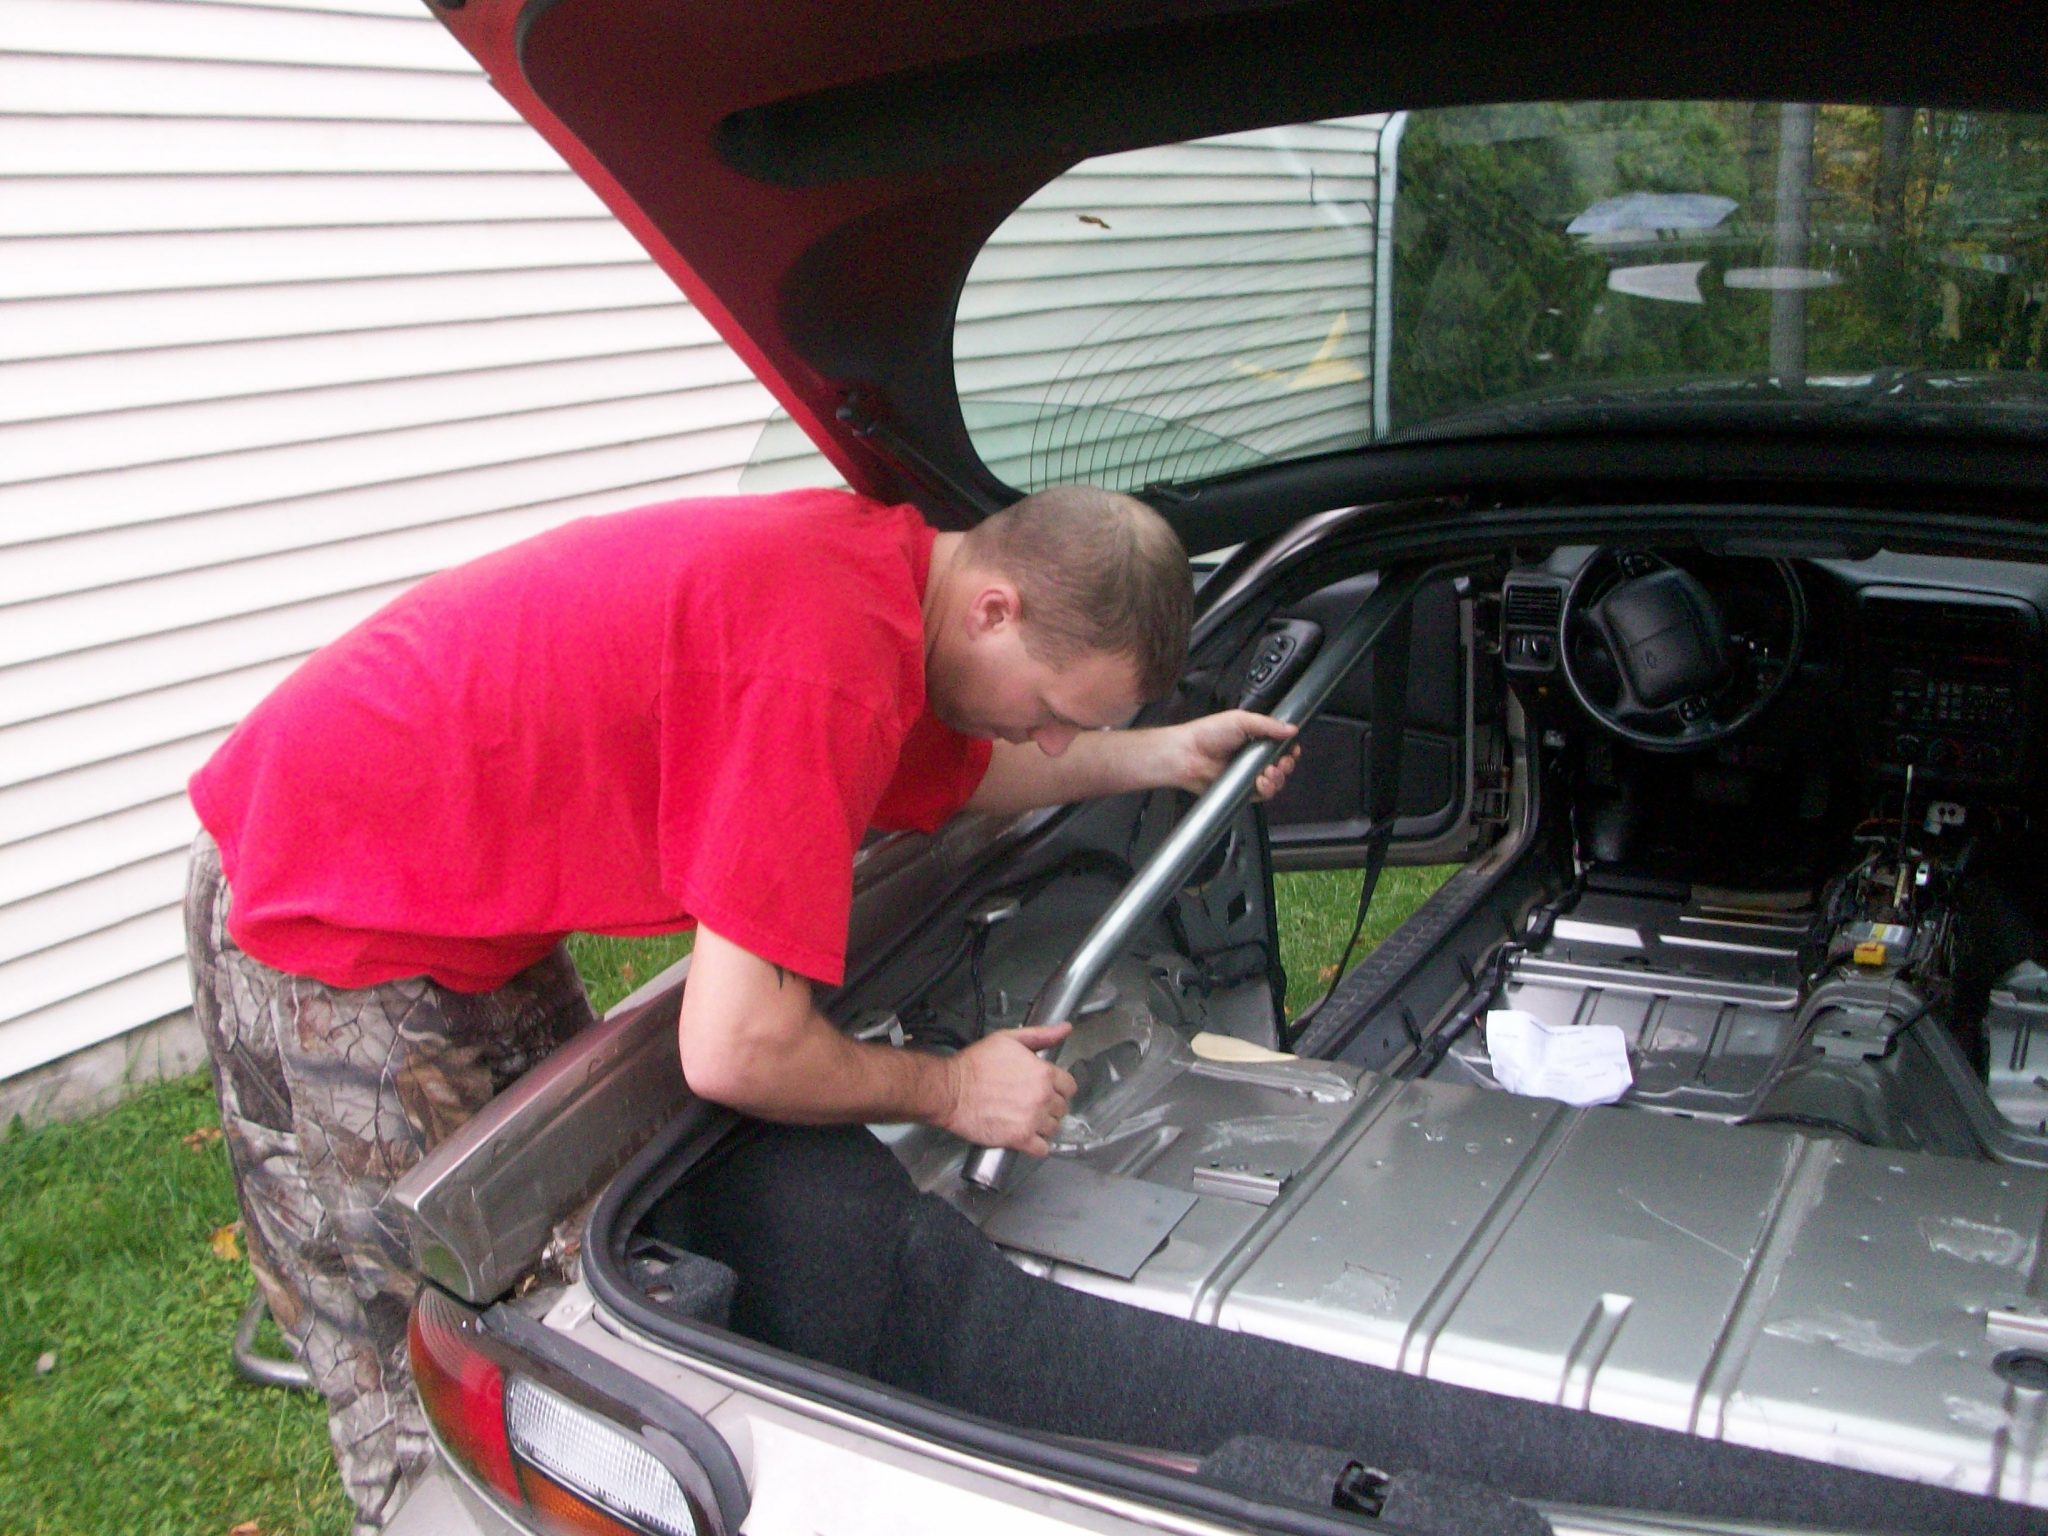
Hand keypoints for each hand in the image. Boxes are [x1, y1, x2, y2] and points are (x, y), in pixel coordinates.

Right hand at [940, 1022, 1076, 1154]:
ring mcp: (1032, 1120)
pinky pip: (1042, 1149)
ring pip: (1053, 1129)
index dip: (1058, 1088)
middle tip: (1031, 1104)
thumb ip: (1041, 1035)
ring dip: (1043, 1126)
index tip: (1046, 1089)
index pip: (1069, 1087)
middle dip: (1050, 1107)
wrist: (951, 1090)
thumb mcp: (1008, 1039)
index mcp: (1044, 1073)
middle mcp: (1043, 1097)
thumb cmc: (976, 1063)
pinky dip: (1036, 1146)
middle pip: (1062, 1108)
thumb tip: (1065, 1028)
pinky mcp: (1019, 1139)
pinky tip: (1026, 1137)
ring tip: (1026, 1120)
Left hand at [1169, 710, 1300, 800]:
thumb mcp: (1241, 720)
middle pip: (1282, 766)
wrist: (1188, 754)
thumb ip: (1268, 725)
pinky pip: (1261, 795)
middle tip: (1281, 762)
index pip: (1281, 746)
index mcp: (1255, 739)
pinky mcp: (1242, 790)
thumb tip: (1292, 728)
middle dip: (1286, 765)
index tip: (1293, 750)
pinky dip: (1266, 790)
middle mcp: (1253, 758)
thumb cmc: (1208, 733)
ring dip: (1278, 778)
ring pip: (1275, 782)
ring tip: (1269, 772)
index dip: (1290, 750)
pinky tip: (1261, 782)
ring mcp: (1248, 775)